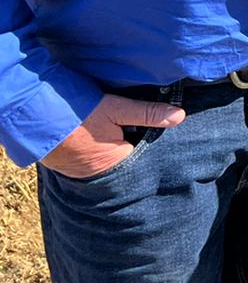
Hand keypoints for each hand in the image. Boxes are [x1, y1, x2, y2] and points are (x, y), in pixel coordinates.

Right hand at [39, 94, 185, 177]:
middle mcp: (98, 173)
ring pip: (109, 156)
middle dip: (135, 143)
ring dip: (115, 143)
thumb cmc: (78, 112)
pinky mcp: (68, 163)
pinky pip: (92, 157)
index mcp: (115, 163)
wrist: (32, 114)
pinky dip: (99, 145)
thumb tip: (179, 116)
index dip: (151, 142)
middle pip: (127, 157)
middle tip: (140, 128)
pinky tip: (101, 132)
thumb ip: (147, 113)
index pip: (144, 155)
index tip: (161, 132)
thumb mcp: (117, 109)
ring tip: (121, 129)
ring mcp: (81, 170)